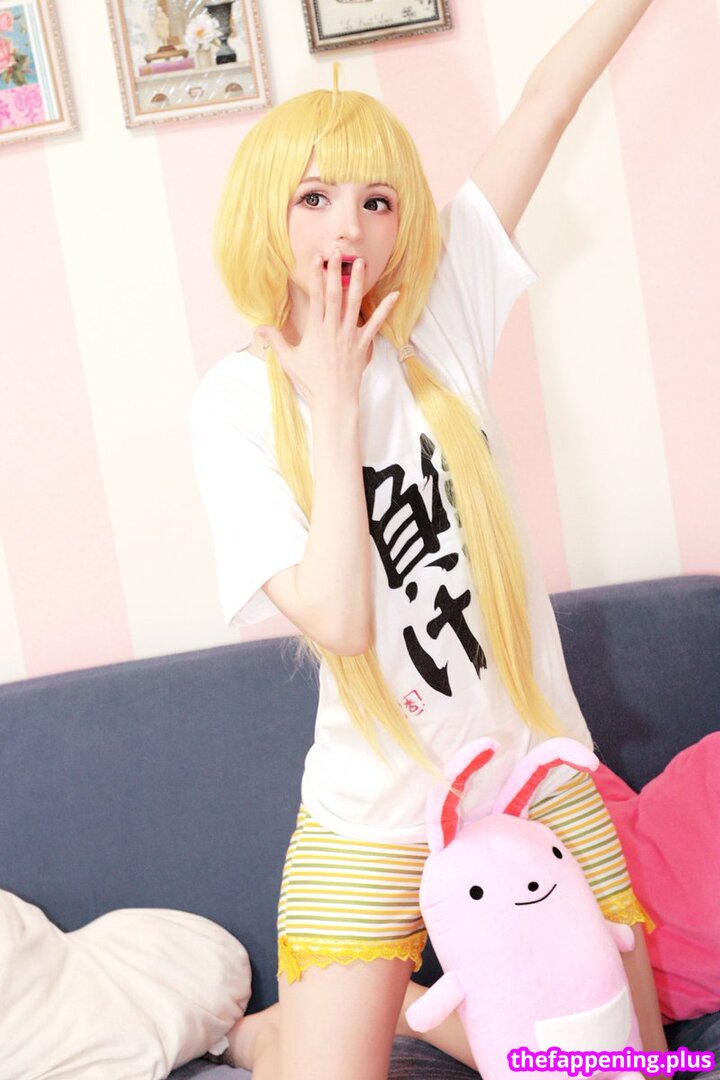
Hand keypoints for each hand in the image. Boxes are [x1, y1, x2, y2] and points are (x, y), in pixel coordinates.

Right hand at [256, 248, 399, 408]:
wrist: (333, 399)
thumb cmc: (310, 381)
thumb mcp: (288, 360)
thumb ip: (275, 340)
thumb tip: (258, 328)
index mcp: (315, 330)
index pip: (316, 297)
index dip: (316, 276)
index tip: (316, 259)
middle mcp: (333, 329)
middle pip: (335, 295)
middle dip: (335, 272)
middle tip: (337, 252)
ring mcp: (350, 336)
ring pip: (354, 304)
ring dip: (357, 282)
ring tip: (360, 262)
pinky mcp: (363, 345)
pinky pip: (376, 324)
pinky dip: (386, 309)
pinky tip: (395, 295)